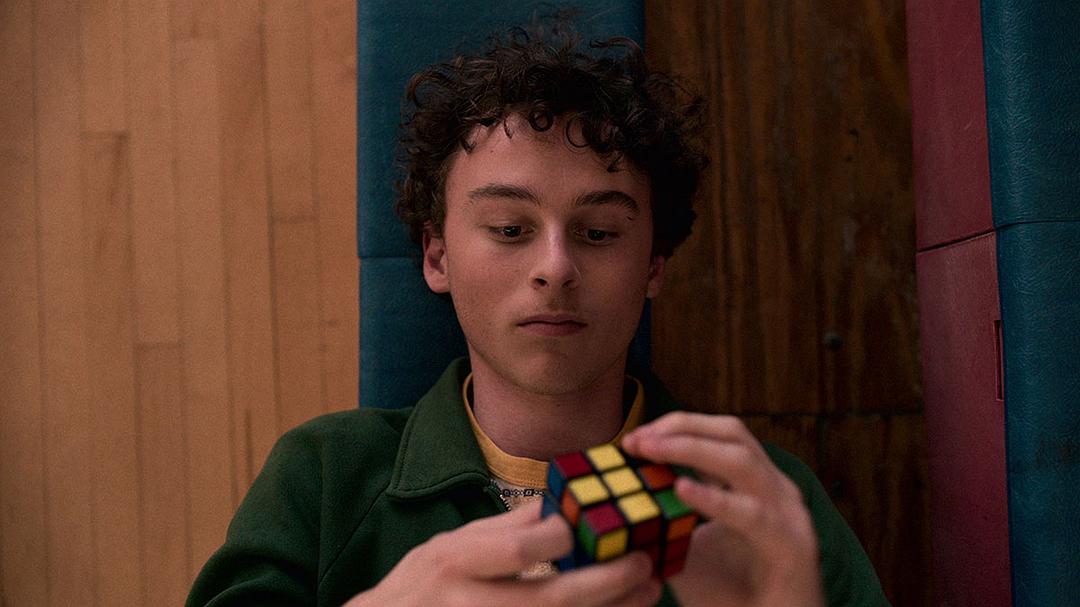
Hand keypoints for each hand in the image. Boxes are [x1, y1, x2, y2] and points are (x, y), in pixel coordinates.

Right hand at [345, 501, 661, 606]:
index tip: (603, 522)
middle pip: (548, 601)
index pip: (518, 549)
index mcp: (455, 562)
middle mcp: (468, 604)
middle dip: (604, 584)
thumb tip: (556, 503)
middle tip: (643, 564)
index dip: (564, 537)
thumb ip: (502, 529)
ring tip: (648, 593)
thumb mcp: (449, 546)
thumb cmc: (419, 587)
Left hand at [621, 412, 823, 606]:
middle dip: (681, 429)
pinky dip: (715, 499)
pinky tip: (682, 488)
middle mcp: (775, 490)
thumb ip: (661, 520)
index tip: (633, 438)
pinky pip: (752, 514)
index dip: (676, 427)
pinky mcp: (793, 546)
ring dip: (692, 449)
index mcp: (754, 484)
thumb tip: (616, 498)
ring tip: (651, 450)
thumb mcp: (684, 549)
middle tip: (636, 440)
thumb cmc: (729, 597)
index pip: (718, 434)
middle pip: (732, 433)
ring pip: (743, 462)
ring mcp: (788, 514)